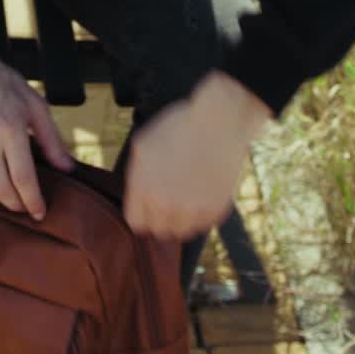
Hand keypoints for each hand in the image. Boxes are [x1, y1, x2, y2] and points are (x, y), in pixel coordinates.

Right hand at [0, 28, 74, 219]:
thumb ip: (52, 140)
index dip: (33, 201)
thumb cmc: (2, 84)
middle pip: (0, 189)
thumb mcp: (35, 105)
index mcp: (10, 128)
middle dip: (16, 204)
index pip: (23, 178)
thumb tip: (68, 169)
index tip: (40, 213)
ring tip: (6, 193)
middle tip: (24, 206)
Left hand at [122, 71, 271, 239]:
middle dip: (160, 216)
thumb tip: (138, 196)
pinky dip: (202, 214)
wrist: (219, 122)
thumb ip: (136, 175)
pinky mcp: (215, 210)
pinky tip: (203, 192)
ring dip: (181, 218)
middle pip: (158, 229)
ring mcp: (192, 209)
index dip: (142, 212)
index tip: (149, 204)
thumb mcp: (142, 145)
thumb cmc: (178, 127)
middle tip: (170, 198)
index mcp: (143, 187)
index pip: (136, 222)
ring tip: (187, 197)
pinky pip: (203, 225)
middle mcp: (165, 203)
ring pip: (181, 231)